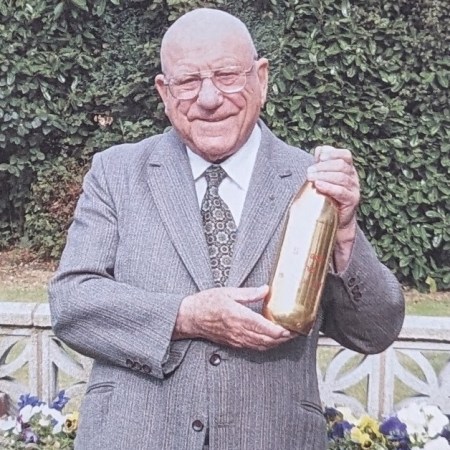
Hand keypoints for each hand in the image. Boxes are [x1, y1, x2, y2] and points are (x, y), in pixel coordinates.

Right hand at [173, 285, 295, 350]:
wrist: (190, 317)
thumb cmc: (206, 303)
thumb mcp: (228, 292)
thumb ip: (249, 293)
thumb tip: (266, 290)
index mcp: (239, 316)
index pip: (265, 328)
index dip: (281, 331)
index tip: (292, 327)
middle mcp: (239, 330)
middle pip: (267, 339)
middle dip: (283, 338)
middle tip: (295, 332)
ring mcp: (237, 339)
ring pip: (262, 346)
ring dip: (276, 343)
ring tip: (287, 337)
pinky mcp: (234, 343)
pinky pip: (253, 347)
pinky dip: (265, 345)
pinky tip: (271, 341)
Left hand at [306, 145, 359, 230]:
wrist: (335, 219)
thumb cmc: (327, 196)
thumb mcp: (323, 178)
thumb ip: (322, 163)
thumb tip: (320, 149)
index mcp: (348, 169)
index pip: (345, 155)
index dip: (333, 153)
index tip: (319, 157)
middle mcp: (353, 177)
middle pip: (341, 165)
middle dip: (323, 167)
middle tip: (308, 171)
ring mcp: (354, 189)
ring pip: (341, 177)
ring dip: (323, 175)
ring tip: (310, 177)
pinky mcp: (352, 200)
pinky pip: (341, 191)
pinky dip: (329, 187)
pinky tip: (319, 185)